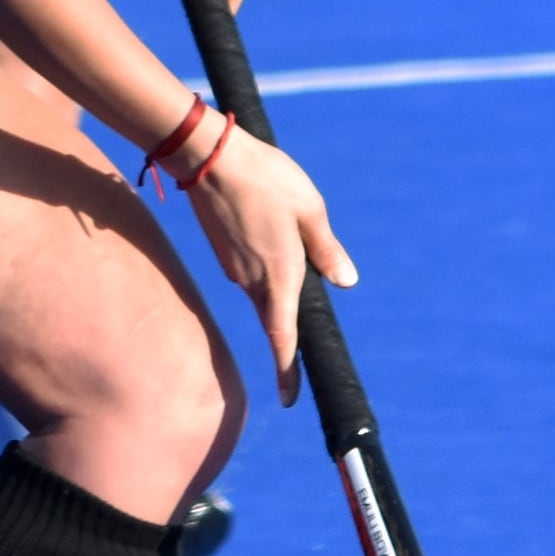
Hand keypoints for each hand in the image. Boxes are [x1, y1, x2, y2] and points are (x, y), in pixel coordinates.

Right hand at [182, 115, 352, 402]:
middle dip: (290, 305)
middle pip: (276, 310)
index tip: (288, 399)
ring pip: (264, 284)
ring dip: (277, 267)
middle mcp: (253, 280)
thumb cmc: (265, 179)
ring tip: (280, 219)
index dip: (287, 370)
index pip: (283, 337)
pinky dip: (263, 256)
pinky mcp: (223, 253)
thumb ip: (327, 250)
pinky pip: (251, 268)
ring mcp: (233, 268)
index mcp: (280, 275)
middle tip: (299, 267)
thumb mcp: (310, 209)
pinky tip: (263, 218)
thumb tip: (346, 281)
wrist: (208, 156)